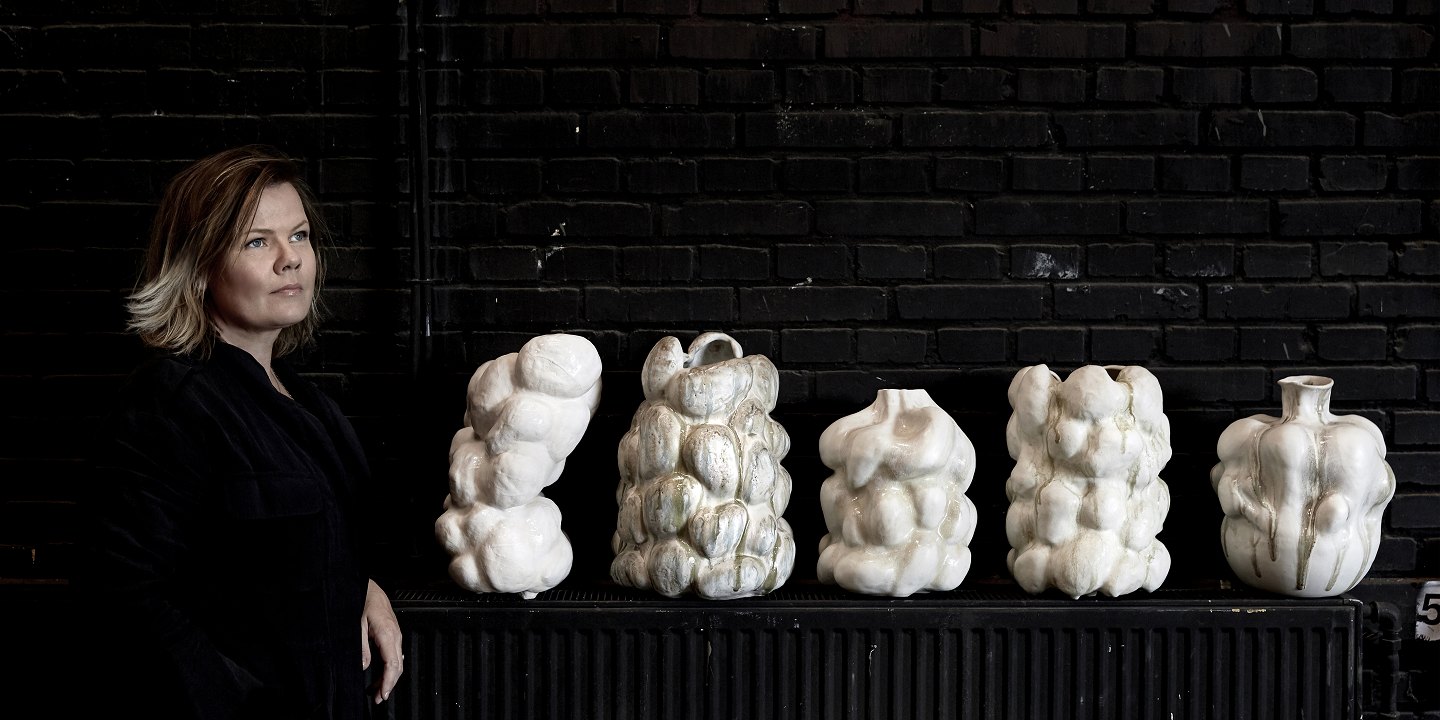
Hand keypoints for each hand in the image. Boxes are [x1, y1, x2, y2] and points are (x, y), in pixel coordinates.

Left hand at [361, 579, 403, 703]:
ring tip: (377, 690)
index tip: (382, 693)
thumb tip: (364, 666)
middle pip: (398, 666)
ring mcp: (396, 635)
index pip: (392, 664)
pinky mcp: (393, 635)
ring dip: (389, 678)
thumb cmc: (364, 602)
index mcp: (387, 634)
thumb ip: (361, 647)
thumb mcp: (357, 625)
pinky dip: (389, 668)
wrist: (370, 589)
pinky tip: (381, 675)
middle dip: (390, 684)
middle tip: (379, 698)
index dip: (388, 681)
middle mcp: (395, 636)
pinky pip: (395, 655)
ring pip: (397, 662)